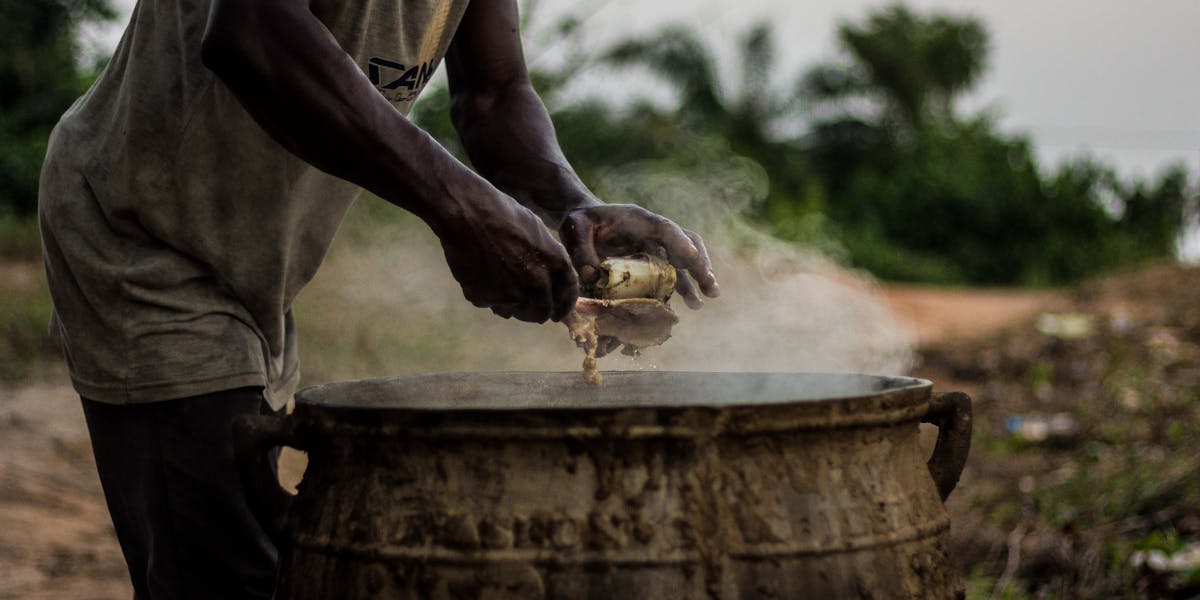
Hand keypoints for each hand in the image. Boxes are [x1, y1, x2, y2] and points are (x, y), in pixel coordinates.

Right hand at [436, 185, 578, 322]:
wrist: (467, 214)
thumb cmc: (503, 215)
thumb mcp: (538, 232)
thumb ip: (549, 260)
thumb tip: (552, 281)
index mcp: (556, 264)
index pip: (567, 296)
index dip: (563, 307)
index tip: (557, 313)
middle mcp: (537, 284)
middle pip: (541, 312)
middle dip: (535, 310)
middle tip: (526, 305)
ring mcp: (510, 295)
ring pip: (515, 311)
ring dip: (511, 304)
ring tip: (499, 281)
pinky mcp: (485, 299)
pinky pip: (491, 304)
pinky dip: (488, 296)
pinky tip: (481, 275)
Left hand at [559, 204, 719, 308]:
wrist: (582, 225)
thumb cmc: (579, 222)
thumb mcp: (573, 230)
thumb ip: (581, 250)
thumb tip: (593, 277)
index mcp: (639, 219)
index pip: (665, 228)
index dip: (679, 241)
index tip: (691, 256)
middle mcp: (653, 234)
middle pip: (685, 245)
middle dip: (700, 266)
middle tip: (711, 287)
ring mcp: (654, 249)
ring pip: (682, 264)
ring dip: (694, 283)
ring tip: (700, 303)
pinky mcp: (651, 265)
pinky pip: (669, 278)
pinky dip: (678, 291)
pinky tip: (684, 306)